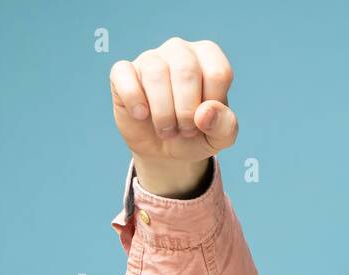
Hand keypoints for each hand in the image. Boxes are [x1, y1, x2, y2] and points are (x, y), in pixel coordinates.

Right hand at [109, 37, 239, 194]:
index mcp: (208, 57)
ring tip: (167, 129)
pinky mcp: (123, 72)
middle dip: (187, 111)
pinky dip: (134, 100)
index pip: (218, 73)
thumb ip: (225, 125)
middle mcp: (180, 50)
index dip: (212, 106)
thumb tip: (205, 113)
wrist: (167, 151)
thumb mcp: (220, 136)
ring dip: (164, 113)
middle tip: (185, 130)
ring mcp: (150, 58)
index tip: (205, 120)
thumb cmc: (197, 134)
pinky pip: (124, 75)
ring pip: (156, 74)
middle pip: (187, 71)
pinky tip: (141, 115)